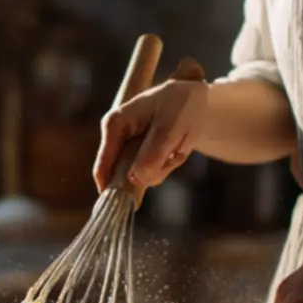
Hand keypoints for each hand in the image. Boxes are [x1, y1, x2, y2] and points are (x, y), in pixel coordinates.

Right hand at [94, 78, 210, 191]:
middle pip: (123, 176)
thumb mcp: (170, 127)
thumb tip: (135, 180)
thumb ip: (152, 155)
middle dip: (151, 171)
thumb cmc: (182, 105)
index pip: (103, 168)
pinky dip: (167, 166)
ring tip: (177, 147)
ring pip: (140, 177)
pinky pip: (151, 173)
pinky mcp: (140, 155)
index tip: (131, 203)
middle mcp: (116, 139)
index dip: (113, 189)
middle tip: (173, 154)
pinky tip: (175, 151)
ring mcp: (128, 148)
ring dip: (163, 168)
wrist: (199, 99)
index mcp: (114, 125)